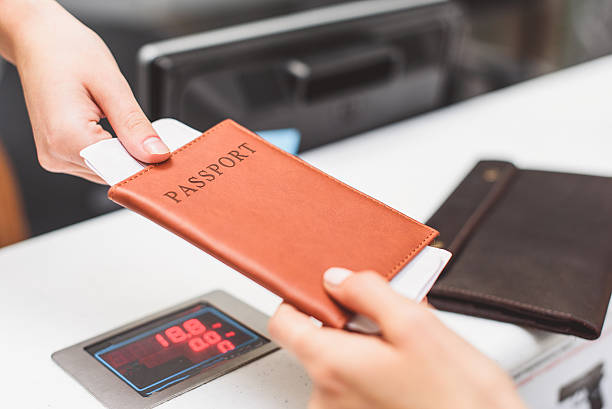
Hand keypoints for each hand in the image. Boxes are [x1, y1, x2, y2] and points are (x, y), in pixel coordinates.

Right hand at [0, 0, 169, 182]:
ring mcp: (55, 155)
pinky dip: (113, 151)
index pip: (117, 170)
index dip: (145, 165)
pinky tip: (118, 132)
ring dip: (125, 155)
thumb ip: (134, 125)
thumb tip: (157, 154)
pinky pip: (96, 162)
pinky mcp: (59, 152)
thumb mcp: (112, 85)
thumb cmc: (67, 52)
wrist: (38, 40)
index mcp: (66, 137)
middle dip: (137, 159)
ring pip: (106, 170)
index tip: (166, 155)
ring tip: (129, 126)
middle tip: (155, 137)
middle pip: (112, 173)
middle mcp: (56, 153)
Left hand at [268, 268, 526, 408]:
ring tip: (408, 349)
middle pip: (317, 341)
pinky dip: (375, 370)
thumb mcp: (418, 326)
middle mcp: (327, 397)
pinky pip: (356, 384)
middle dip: (350, 322)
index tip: (323, 289)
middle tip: (388, 315)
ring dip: (367, 348)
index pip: (283, 322)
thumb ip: (369, 293)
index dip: (301, 297)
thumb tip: (338, 279)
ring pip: (341, 363)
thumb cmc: (460, 399)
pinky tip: (408, 369)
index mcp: (332, 365)